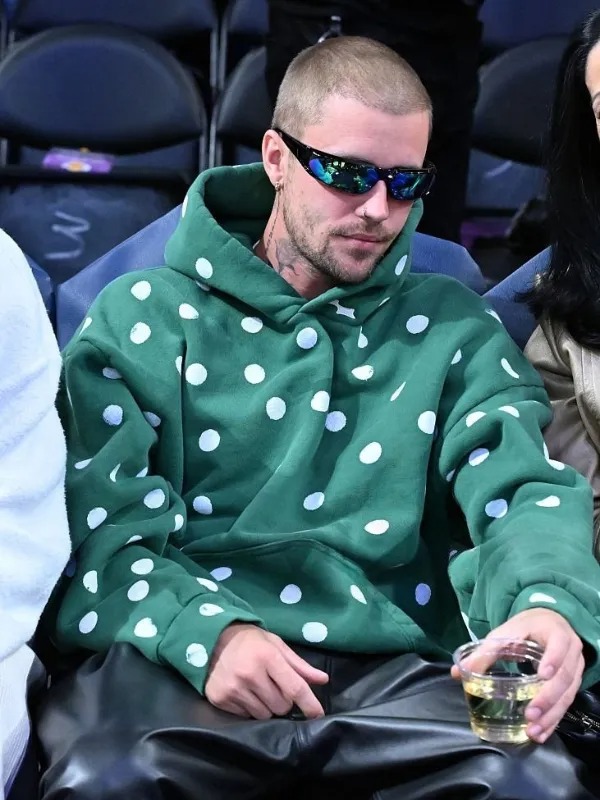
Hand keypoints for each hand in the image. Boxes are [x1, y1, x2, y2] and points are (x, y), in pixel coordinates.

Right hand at [205, 623, 328, 719]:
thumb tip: (323, 680)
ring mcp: (233, 689)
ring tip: (258, 688)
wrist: (212, 638)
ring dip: (267, 706)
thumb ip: (299, 665)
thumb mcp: (276, 645)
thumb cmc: (251, 641)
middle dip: (283, 700)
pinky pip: (246, 716)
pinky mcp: (220, 699)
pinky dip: (250, 708)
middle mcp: (250, 674)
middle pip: (281, 706)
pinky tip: (244, 692)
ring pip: (264, 715)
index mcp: (268, 657)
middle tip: (274, 686)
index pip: (295, 688)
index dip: (309, 704)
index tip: (318, 714)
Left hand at [451, 608, 584, 743]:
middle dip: (547, 698)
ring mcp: (575, 670)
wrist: (548, 622)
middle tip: (530, 714)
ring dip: (550, 715)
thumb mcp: (506, 633)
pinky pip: (566, 704)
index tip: (543, 675)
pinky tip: (541, 733)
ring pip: (567, 695)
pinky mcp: (572, 685)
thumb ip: (484, 652)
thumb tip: (458, 672)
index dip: (553, 659)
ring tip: (533, 730)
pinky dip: (553, 720)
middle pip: (564, 677)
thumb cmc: (526, 628)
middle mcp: (571, 652)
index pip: (558, 645)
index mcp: (556, 633)